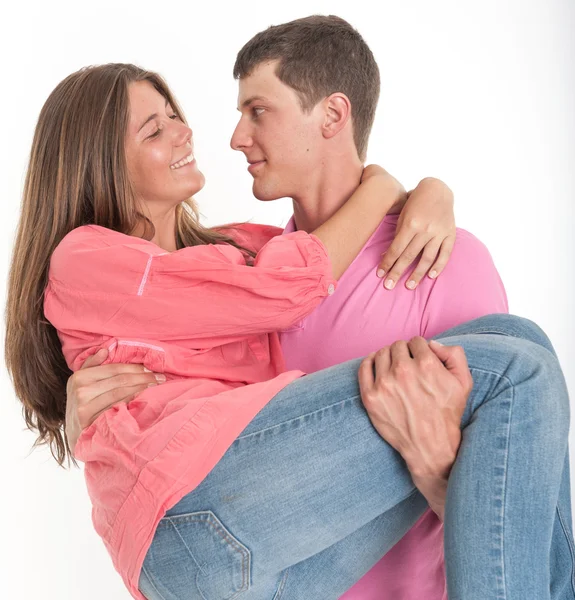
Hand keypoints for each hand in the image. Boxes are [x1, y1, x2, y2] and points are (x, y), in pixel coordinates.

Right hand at [65, 349, 165, 453]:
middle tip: (160, 377)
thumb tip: (105, 349)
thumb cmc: (80, 405)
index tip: (151, 368)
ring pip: (120, 393)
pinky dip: (131, 401)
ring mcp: (84, 406)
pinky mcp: (90, 421)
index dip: (134, 367)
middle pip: (119, 380)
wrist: (72, 434)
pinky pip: (116, 407)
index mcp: (80, 376)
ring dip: (141, 388)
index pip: (114, 368)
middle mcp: (81, 390)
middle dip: (143, 377)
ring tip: (156, 385)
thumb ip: (91, 364)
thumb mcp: (80, 383)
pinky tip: (143, 397)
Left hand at [358, 337, 471, 479]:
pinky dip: (369, 362)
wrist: (430, 445)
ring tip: (394, 367)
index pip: (416, 341)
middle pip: (397, 346)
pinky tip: (376, 365)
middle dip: (404, 352)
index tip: (420, 358)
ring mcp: (384, 384)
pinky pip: (364, 367)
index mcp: (426, 364)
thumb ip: (454, 354)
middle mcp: (403, 371)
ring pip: (381, 353)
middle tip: (408, 365)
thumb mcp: (464, 382)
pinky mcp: (370, 396)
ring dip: (388, 357)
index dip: (420, 349)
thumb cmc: (447, 413)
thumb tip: (432, 343)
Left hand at [377, 177, 455, 289]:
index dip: (387, 263)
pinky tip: (431, 276)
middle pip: (409, 256)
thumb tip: (387, 257)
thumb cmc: (415, 203)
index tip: (380, 274)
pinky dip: (439, 266)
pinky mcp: (450, 233)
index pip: (396, 249)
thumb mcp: (402, 215)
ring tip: (409, 286)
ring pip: (427, 258)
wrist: (437, 189)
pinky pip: (445, 253)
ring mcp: (439, 232)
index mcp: (411, 223)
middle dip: (397, 272)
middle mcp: (426, 229)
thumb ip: (397, 235)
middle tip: (389, 286)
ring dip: (417, 274)